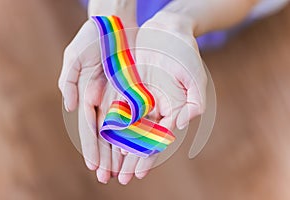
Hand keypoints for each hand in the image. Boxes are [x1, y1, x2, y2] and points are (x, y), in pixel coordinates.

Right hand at [59, 0, 137, 183]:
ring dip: (122, 151)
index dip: (91, 148)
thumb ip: (69, 82)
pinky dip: (138, 132)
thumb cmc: (92, 38)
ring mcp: (120, 98)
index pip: (90, 129)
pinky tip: (140, 147)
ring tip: (123, 170)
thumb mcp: (74, 57)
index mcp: (88, 97)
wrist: (115, 24)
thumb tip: (72, 108)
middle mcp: (104, 101)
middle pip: (106, 135)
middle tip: (108, 177)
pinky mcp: (135, 91)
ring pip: (122, 130)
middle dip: (106, 157)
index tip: (93, 166)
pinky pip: (138, 116)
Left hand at [115, 13, 207, 184]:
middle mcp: (155, 109)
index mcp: (171, 111)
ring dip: (119, 147)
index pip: (159, 139)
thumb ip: (193, 103)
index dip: (149, 157)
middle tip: (122, 178)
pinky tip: (102, 139)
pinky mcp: (128, 89)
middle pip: (142, 139)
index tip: (139, 173)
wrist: (167, 32)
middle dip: (132, 159)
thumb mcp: (195, 78)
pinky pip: (117, 109)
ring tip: (110, 166)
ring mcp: (141, 100)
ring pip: (127, 128)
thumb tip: (179, 125)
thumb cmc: (185, 54)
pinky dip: (110, 124)